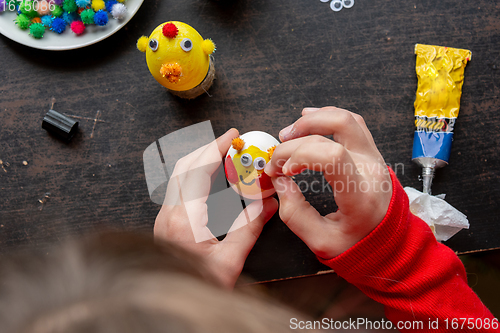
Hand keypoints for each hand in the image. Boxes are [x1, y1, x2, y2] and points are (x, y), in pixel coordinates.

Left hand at [154, 128, 277, 288]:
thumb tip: (269, 203)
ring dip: (199, 160)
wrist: (170, 306)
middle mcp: (168, 215)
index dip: (216, 148)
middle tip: (230, 141)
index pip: (197, 170)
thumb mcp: (230, 261)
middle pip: (182, 166)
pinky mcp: (166, 223)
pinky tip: (209, 178)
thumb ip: (250, 228)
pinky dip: (194, 175)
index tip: (233, 136)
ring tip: (223, 155)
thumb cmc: (197, 288)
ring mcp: (164, 218)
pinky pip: (177, 188)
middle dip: (207, 148)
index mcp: (183, 220)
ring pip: (177, 176)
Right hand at [264, 107, 391, 258]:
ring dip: (313, 120)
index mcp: (360, 195)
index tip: (283, 171)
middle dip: (299, 135)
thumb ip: (295, 214)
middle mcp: (371, 169)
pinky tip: (308, 121)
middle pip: (338, 126)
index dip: (300, 155)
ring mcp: (374, 158)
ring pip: (346, 118)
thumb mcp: (321, 241)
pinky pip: (352, 123)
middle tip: (278, 154)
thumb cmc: (357, 245)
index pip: (333, 155)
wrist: (391, 245)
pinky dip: (327, 116)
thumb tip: (279, 181)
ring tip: (289, 134)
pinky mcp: (371, 153)